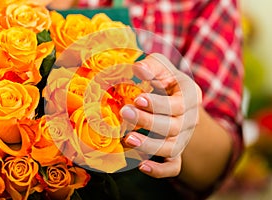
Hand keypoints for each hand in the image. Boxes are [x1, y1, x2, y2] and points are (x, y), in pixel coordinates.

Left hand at [120, 53, 201, 177]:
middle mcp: (190, 119)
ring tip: (127, 139)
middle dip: (148, 122)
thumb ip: (151, 65)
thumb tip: (138, 69)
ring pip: (172, 148)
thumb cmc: (162, 77)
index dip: (158, 104)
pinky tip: (142, 166)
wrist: (170, 95)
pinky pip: (173, 167)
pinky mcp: (175, 152)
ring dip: (149, 146)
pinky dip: (160, 170)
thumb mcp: (160, 65)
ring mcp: (184, 138)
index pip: (178, 105)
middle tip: (124, 113)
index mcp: (190, 96)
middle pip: (173, 127)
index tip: (138, 99)